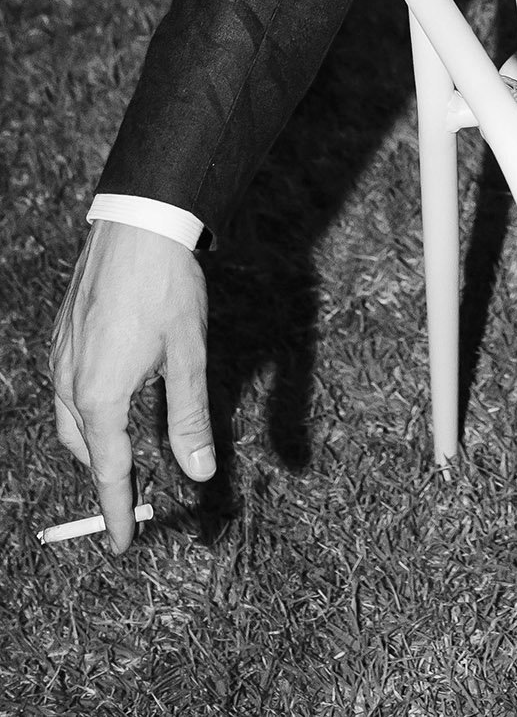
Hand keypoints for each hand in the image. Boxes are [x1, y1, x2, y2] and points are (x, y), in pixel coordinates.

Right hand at [50, 222, 214, 552]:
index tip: (121, 545)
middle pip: (84, 450)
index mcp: (100, 396)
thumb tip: (200, 471)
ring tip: (122, 456)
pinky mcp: (62, 336)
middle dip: (107, 477)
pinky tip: (109, 400)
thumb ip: (190, 418)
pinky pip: (66, 389)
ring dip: (95, 444)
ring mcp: (60, 357)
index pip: (110, 472)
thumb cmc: (167, 288)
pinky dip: (85, 411)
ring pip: (70, 421)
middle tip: (132, 500)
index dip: (118, 511)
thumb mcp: (188, 357)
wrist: (137, 225)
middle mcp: (69, 382)